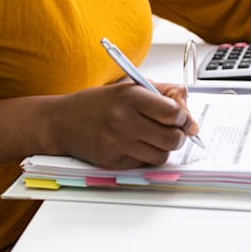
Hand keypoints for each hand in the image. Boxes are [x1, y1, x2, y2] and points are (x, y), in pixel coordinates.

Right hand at [49, 80, 198, 168]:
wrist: (62, 122)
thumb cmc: (98, 103)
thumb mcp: (129, 86)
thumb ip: (162, 93)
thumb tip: (188, 112)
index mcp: (130, 97)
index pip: (173, 112)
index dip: (183, 117)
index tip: (181, 117)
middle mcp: (124, 121)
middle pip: (172, 138)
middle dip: (179, 136)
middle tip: (175, 132)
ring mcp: (118, 144)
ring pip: (161, 155)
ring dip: (164, 148)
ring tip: (155, 138)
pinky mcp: (112, 162)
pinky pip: (144, 164)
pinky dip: (146, 157)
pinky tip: (137, 145)